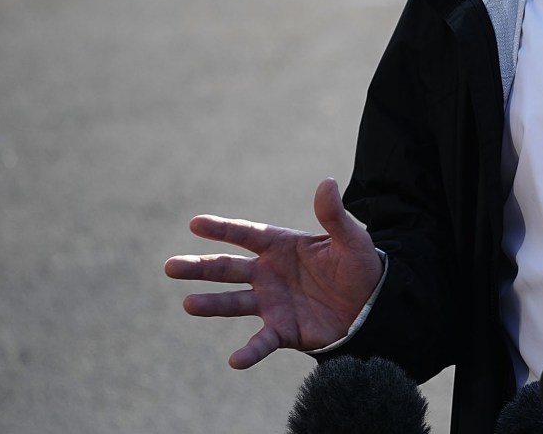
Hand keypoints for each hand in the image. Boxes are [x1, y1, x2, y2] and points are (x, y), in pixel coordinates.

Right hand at [164, 178, 383, 368]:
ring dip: (212, 305)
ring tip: (189, 304)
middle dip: (200, 267)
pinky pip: (262, 342)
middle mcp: (269, 273)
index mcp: (282, 246)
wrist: (371, 305)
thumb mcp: (350, 240)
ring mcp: (272, 302)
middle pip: (228, 268)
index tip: (195, 223)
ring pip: (234, 303)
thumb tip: (327, 182)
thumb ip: (334, 216)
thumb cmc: (359, 266)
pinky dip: (249, 352)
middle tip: (170, 266)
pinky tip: (235, 361)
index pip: (246, 234)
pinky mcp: (283, 330)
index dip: (222, 229)